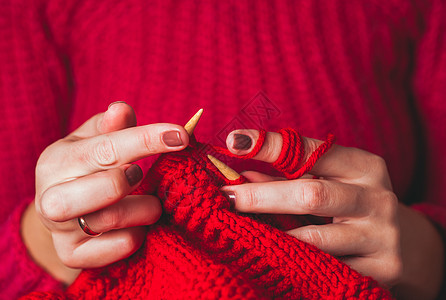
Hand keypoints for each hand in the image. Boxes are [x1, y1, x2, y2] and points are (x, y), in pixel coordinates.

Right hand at [22, 102, 188, 283]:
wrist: (60, 211)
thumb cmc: (86, 169)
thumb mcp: (93, 141)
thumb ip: (111, 127)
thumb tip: (121, 109)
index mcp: (56, 161)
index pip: (106, 148)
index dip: (147, 139)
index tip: (181, 135)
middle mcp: (50, 198)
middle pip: (102, 189)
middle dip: (132, 180)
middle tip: (142, 176)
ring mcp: (60, 231)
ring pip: (109, 221)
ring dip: (143, 209)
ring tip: (151, 202)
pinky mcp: (72, 256)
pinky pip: (116, 248)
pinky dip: (136, 236)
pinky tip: (138, 225)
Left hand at [221, 129, 443, 298]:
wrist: (408, 244)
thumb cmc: (356, 205)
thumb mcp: (333, 183)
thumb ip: (290, 178)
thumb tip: (241, 175)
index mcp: (364, 167)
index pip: (312, 150)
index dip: (270, 145)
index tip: (234, 141)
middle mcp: (376, 197)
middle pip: (310, 194)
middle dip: (261, 196)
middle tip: (227, 196)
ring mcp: (381, 235)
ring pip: (316, 238)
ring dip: (273, 234)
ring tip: (242, 230)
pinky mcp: (383, 270)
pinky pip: (328, 268)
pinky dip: (298, 263)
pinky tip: (276, 259)